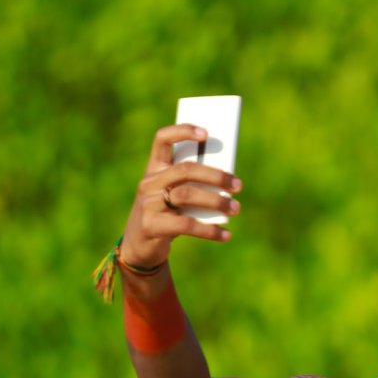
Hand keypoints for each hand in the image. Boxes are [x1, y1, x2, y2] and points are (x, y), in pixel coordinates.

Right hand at [120, 124, 242, 268]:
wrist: (139, 246)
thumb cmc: (166, 215)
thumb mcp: (174, 196)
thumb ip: (193, 186)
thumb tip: (230, 184)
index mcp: (155, 169)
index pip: (162, 140)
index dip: (182, 131)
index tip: (206, 133)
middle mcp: (149, 182)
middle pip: (185, 170)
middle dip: (216, 176)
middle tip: (238, 185)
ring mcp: (148, 204)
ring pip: (187, 195)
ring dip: (217, 202)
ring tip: (236, 209)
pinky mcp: (151, 226)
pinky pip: (186, 225)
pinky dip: (210, 230)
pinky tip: (226, 235)